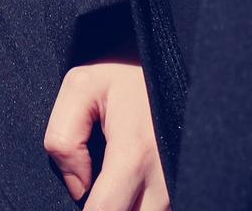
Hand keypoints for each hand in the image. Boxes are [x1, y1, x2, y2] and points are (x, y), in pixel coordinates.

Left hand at [44, 60, 167, 210]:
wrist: (174, 55)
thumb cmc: (123, 70)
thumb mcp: (79, 86)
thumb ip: (64, 139)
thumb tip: (77, 189)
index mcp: (135, 152)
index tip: (80, 200)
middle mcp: (165, 175)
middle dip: (109, 210)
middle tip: (96, 187)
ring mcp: (181, 181)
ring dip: (129, 205)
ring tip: (114, 179)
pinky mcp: (188, 180)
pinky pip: (165, 206)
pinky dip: (145, 202)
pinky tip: (132, 185)